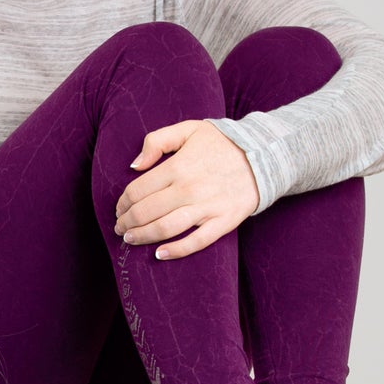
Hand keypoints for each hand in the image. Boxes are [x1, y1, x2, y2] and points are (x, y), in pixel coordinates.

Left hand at [114, 120, 259, 258]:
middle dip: (127, 222)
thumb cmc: (221, 143)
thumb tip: (134, 166)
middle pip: (146, 212)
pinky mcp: (224, 222)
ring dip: (142, 237)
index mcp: (178, 166)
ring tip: (130, 239)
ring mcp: (208, 207)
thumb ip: (157, 141)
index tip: (119, 209)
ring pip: (165, 229)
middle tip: (120, 227)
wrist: (264, 154)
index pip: (138, 191)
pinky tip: (160, 254)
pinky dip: (176, 251)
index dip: (123, 203)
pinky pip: (196, 242)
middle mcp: (190, 189)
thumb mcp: (189, 129)